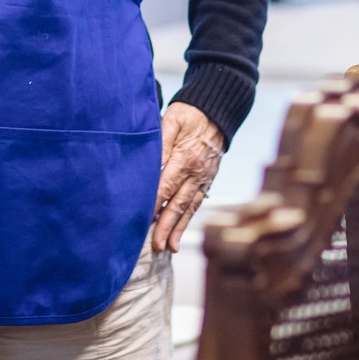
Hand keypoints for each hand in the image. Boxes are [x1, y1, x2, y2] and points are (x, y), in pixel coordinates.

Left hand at [153, 102, 224, 253]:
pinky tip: (180, 233)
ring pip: (188, 207)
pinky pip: (196, 203)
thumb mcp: (172, 120)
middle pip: (178, 203)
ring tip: (168, 247)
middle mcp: (196, 172)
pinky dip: (188, 219)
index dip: (154, 204)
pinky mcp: (207, 181)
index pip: (166, 185)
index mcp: (185, 157)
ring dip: (178, 228)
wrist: (217, 112)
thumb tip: (150, 165)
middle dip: (166, 226)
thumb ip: (161, 143)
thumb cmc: (189, 114)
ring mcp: (203, 179)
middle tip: (155, 245)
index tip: (141, 219)